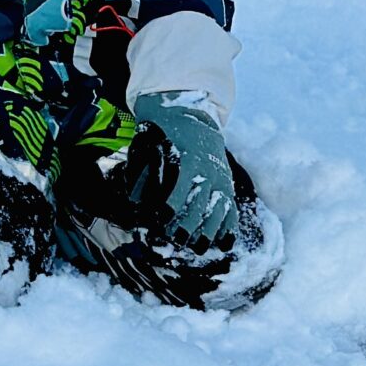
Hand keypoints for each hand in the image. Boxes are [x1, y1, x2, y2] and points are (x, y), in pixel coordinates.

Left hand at [129, 93, 236, 248]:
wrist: (196, 117)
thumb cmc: (165, 133)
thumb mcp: (150, 142)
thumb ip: (142, 170)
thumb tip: (134, 199)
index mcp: (188, 158)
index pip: (180, 185)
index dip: (171, 203)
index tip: (161, 220)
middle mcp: (208, 170)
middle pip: (200, 201)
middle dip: (189, 223)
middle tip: (178, 241)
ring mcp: (221, 178)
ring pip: (219, 208)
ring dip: (210, 230)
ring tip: (198, 248)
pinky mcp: (227, 184)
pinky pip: (231, 207)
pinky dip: (229, 226)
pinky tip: (224, 244)